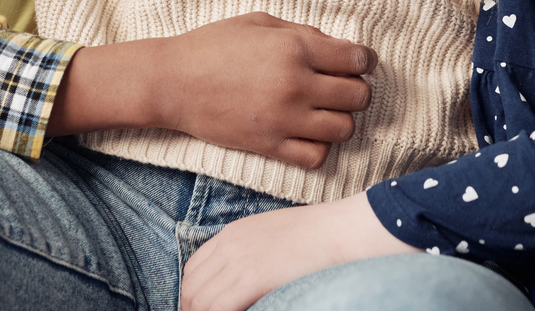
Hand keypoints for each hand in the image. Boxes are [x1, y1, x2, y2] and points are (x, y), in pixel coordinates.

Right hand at [50, 13, 375, 167]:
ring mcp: (284, 119)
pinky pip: (317, 156)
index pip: (357, 59)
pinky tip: (307, 133)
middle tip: (341, 86)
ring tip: (324, 111)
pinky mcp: (270, 146)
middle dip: (356, 90)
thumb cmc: (213, 44)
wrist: (172, 82)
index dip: (364, 60)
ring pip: (344, 129)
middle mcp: (296, 84)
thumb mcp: (260, 22)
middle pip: (358, 96)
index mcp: (295, 47)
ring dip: (340, 119)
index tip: (357, 62)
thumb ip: (302, 33)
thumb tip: (338, 47)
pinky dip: (319, 146)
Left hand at [179, 192, 413, 310]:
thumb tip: (242, 287)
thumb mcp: (273, 239)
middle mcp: (229, 244)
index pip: (193, 270)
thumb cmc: (318, 240)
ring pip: (199, 300)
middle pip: (191, 286)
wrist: (342, 231)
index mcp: (232, 233)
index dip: (193, 297)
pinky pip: (217, 308)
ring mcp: (239, 259)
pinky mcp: (252, 276)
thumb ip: (250, 257)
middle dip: (194, 310)